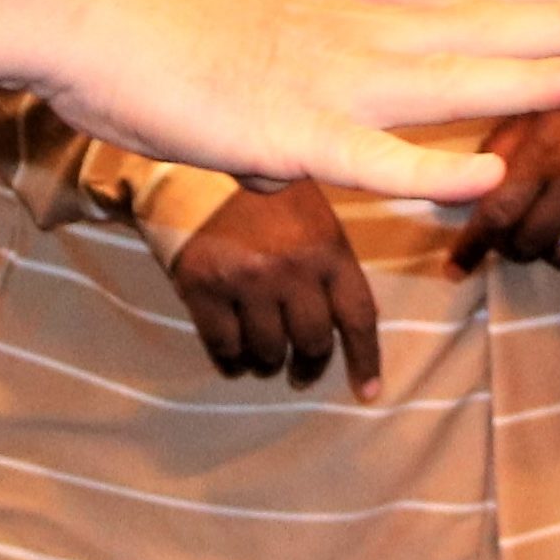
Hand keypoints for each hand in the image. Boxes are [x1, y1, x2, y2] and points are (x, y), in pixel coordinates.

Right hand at [46, 0, 559, 204]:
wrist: (91, 21)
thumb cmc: (158, 57)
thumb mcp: (248, 92)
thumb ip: (284, 132)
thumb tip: (289, 168)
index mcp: (365, 27)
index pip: (486, 14)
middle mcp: (366, 41)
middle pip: (498, 30)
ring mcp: (333, 80)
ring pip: (454, 79)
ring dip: (535, 77)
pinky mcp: (288, 129)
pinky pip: (372, 152)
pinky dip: (432, 166)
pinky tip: (487, 171)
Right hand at [168, 179, 384, 399]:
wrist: (191, 166)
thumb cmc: (260, 194)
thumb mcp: (311, 214)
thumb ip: (330, 263)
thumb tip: (352, 324)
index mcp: (327, 245)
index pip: (358, 316)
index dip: (365, 359)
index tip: (368, 393)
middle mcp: (291, 266)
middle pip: (314, 343)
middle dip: (309, 364)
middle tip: (301, 370)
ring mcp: (245, 279)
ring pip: (269, 353)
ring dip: (269, 362)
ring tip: (265, 357)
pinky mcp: (202, 288)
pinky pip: (225, 348)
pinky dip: (233, 361)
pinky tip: (234, 358)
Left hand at [445, 107, 559, 275]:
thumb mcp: (521, 118)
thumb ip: (483, 154)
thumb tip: (437, 197)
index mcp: (546, 138)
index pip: (496, 211)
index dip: (471, 244)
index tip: (452, 269)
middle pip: (523, 243)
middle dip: (509, 244)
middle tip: (509, 234)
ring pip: (556, 258)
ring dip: (545, 248)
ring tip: (550, 218)